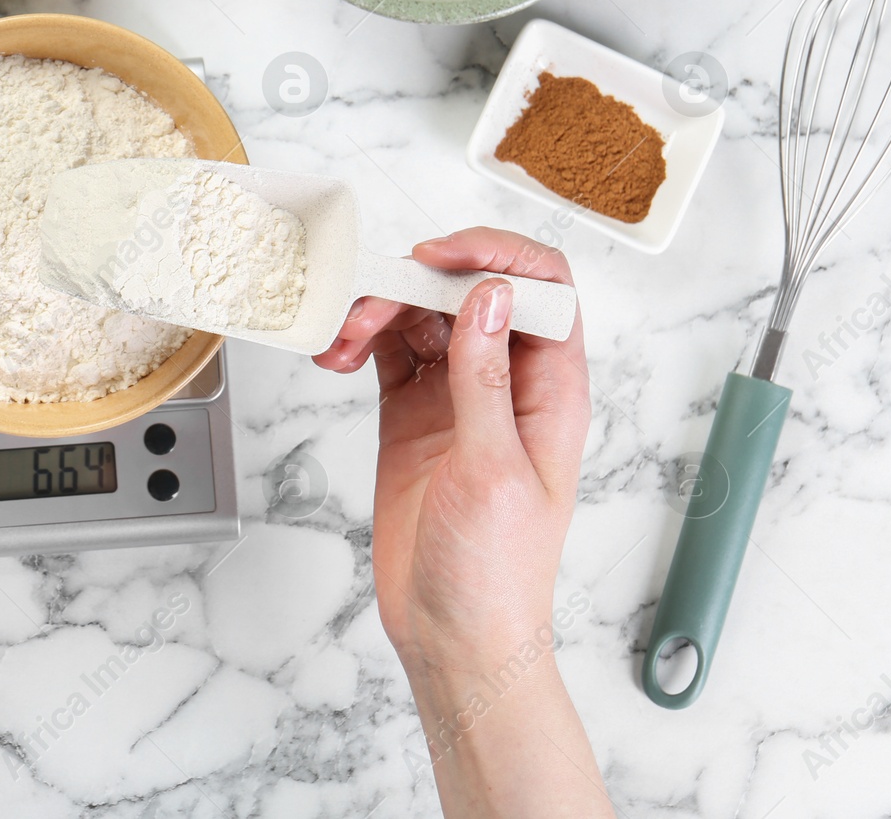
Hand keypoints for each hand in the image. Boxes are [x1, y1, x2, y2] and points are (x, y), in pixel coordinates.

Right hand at [314, 228, 607, 817]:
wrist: (455, 635)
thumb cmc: (498, 572)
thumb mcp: (495, 471)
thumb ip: (486, 379)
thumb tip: (487, 298)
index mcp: (552, 389)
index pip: (542, 288)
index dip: (495, 256)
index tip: (440, 258)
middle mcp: (508, 382)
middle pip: (469, 290)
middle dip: (418, 282)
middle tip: (371, 302)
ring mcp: (457, 395)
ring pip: (422, 315)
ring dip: (379, 311)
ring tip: (343, 341)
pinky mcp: (413, 414)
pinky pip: (388, 352)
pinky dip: (360, 341)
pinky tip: (338, 355)